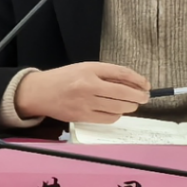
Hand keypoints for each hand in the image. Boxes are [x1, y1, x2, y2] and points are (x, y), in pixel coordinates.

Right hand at [15, 62, 149, 123]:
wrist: (41, 92)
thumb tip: (131, 83)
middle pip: (123, 92)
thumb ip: (107, 74)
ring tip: (132, 104)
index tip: (146, 84)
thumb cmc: (64, 78)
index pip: (121, 73)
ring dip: (129, 107)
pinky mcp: (82, 116)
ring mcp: (85, 103)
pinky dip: (116, 115)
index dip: (137, 80)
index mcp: (90, 69)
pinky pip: (107, 118)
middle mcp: (89, 85)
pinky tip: (117, 112)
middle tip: (144, 97)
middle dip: (138, 96)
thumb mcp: (86, 68)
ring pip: (118, 107)